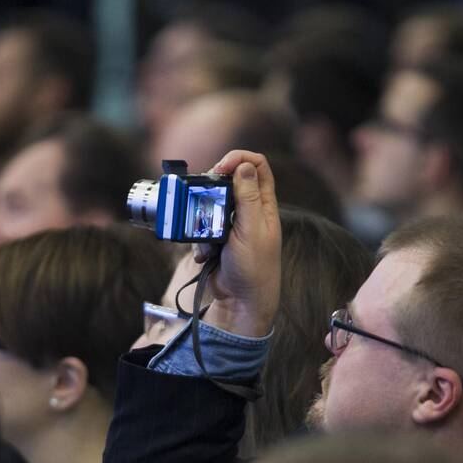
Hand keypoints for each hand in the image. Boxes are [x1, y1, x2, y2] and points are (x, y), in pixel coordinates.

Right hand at [193, 150, 280, 337]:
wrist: (241, 303)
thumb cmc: (254, 269)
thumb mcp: (252, 230)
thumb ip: (248, 197)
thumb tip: (244, 165)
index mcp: (264, 205)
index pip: (257, 166)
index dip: (239, 159)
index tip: (221, 168)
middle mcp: (249, 211)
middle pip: (228, 181)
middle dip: (212, 191)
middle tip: (205, 199)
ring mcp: (231, 225)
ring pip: (209, 205)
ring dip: (203, 221)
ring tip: (208, 241)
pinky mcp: (216, 240)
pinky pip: (200, 229)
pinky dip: (198, 241)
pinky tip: (204, 256)